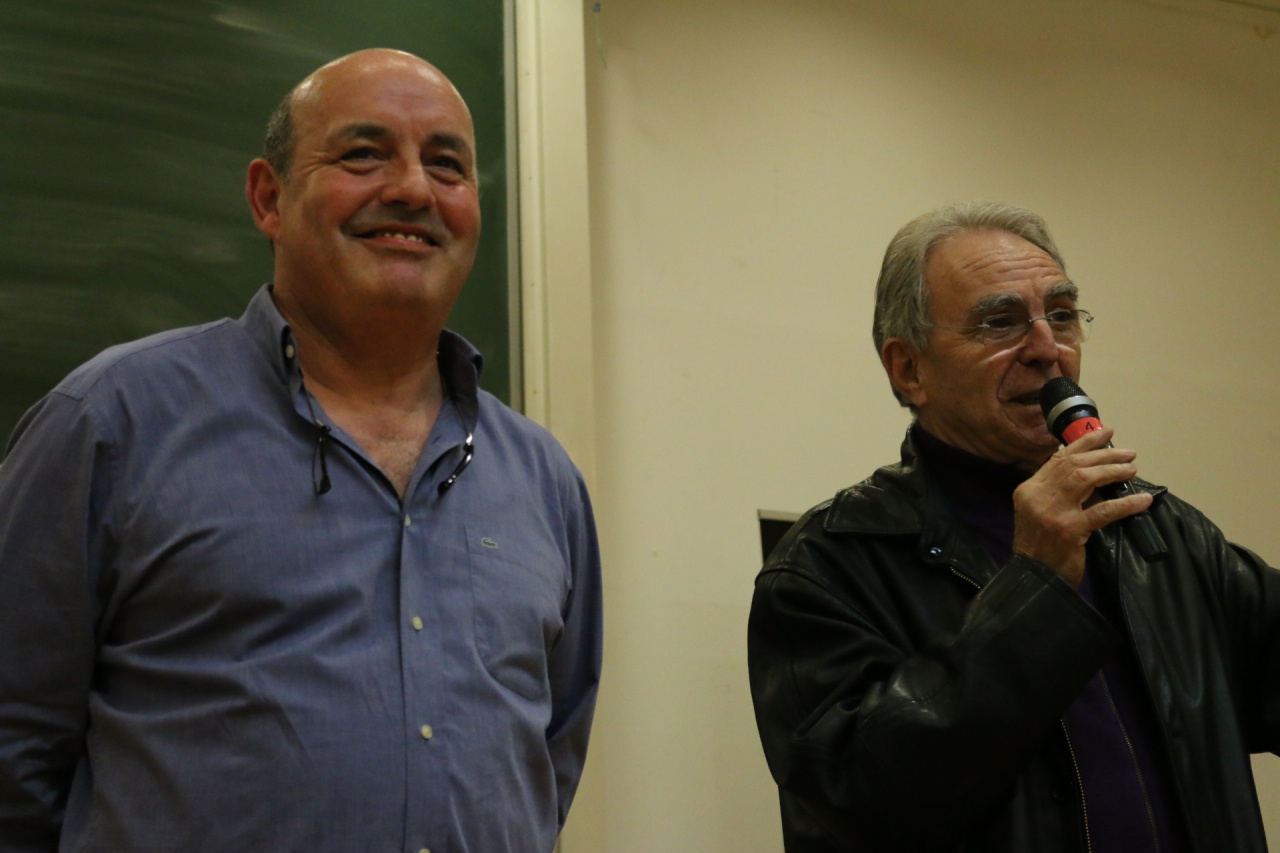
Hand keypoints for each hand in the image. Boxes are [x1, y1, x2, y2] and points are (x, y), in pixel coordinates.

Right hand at [1012, 427, 1153, 587]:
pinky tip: (1142, 500)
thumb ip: (1057, 492)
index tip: (1104, 432)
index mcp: (1029, 489)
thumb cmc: (1040, 547)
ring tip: (1132, 468)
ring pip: (1086, 479)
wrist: (1033, 578)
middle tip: (1127, 453)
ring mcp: (1053, 512)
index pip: (1058, 459)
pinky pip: (1102, 511)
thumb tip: (1090, 472)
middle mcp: (1038, 496)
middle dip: (1103, 455)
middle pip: (1074, 465)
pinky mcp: (1070, 530)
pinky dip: (1125, 504)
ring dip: (1112, 471)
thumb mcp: (1040, 512)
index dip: (1083, 444)